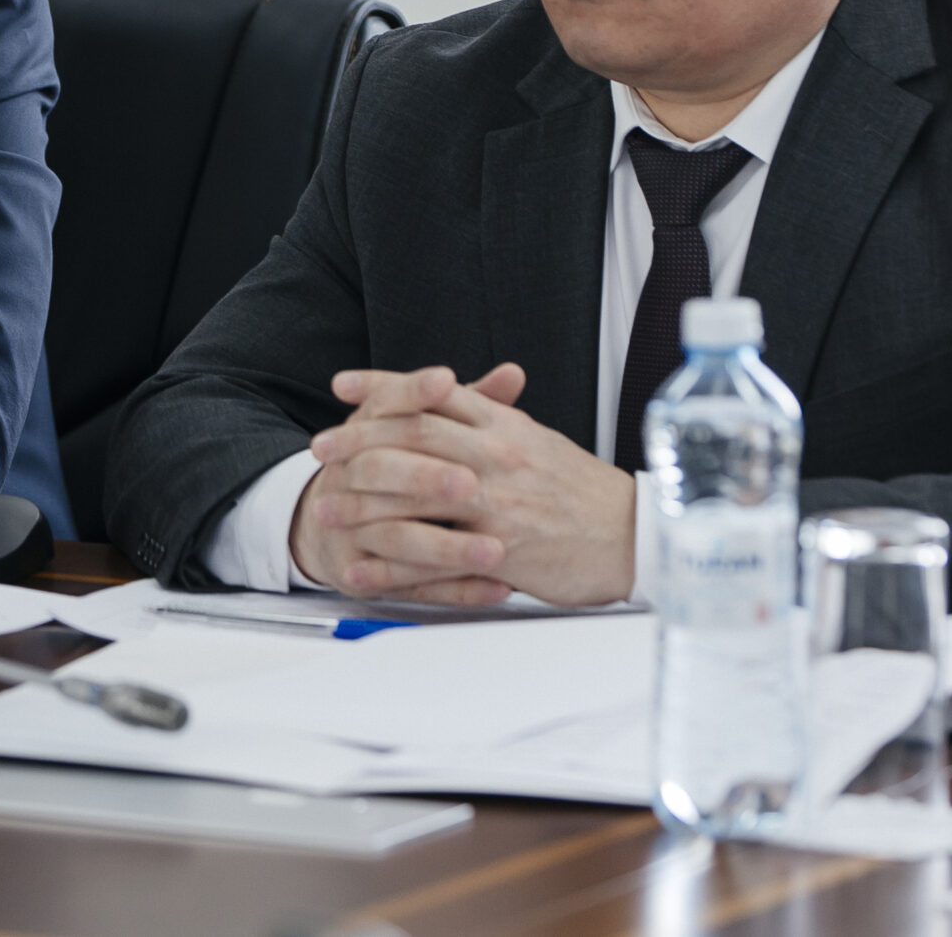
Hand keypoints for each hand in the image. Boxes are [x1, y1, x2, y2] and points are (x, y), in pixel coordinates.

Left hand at [290, 363, 638, 606]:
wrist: (631, 535)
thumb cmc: (580, 489)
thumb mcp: (534, 437)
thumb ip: (489, 411)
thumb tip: (446, 387)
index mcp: (504, 424)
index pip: (434, 392)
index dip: (384, 384)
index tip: (343, 385)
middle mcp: (497, 455)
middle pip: (415, 433)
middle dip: (359, 439)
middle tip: (320, 447)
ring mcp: (498, 501)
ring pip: (417, 491)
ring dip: (363, 500)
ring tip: (324, 506)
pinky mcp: (502, 549)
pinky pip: (435, 556)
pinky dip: (392, 564)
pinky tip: (361, 566)